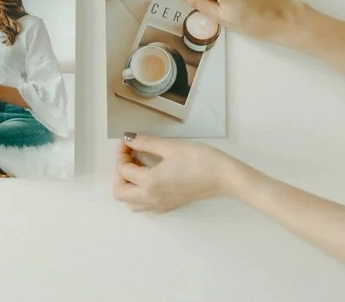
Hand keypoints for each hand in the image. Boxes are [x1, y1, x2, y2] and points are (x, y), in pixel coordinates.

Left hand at [113, 133, 236, 212]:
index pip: (123, 170)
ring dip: (128, 186)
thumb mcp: (170, 146)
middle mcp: (152, 199)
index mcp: (149, 184)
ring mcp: (161, 205)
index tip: (127, 141)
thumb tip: (129, 138)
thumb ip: (145, 142)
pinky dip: (139, 193)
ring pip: (131, 203)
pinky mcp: (170, 206)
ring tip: (139, 167)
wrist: (225, 177)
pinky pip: (145, 205)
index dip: (122, 152)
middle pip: (120, 193)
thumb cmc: (200, 160)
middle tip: (130, 157)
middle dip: (120, 173)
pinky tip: (150, 176)